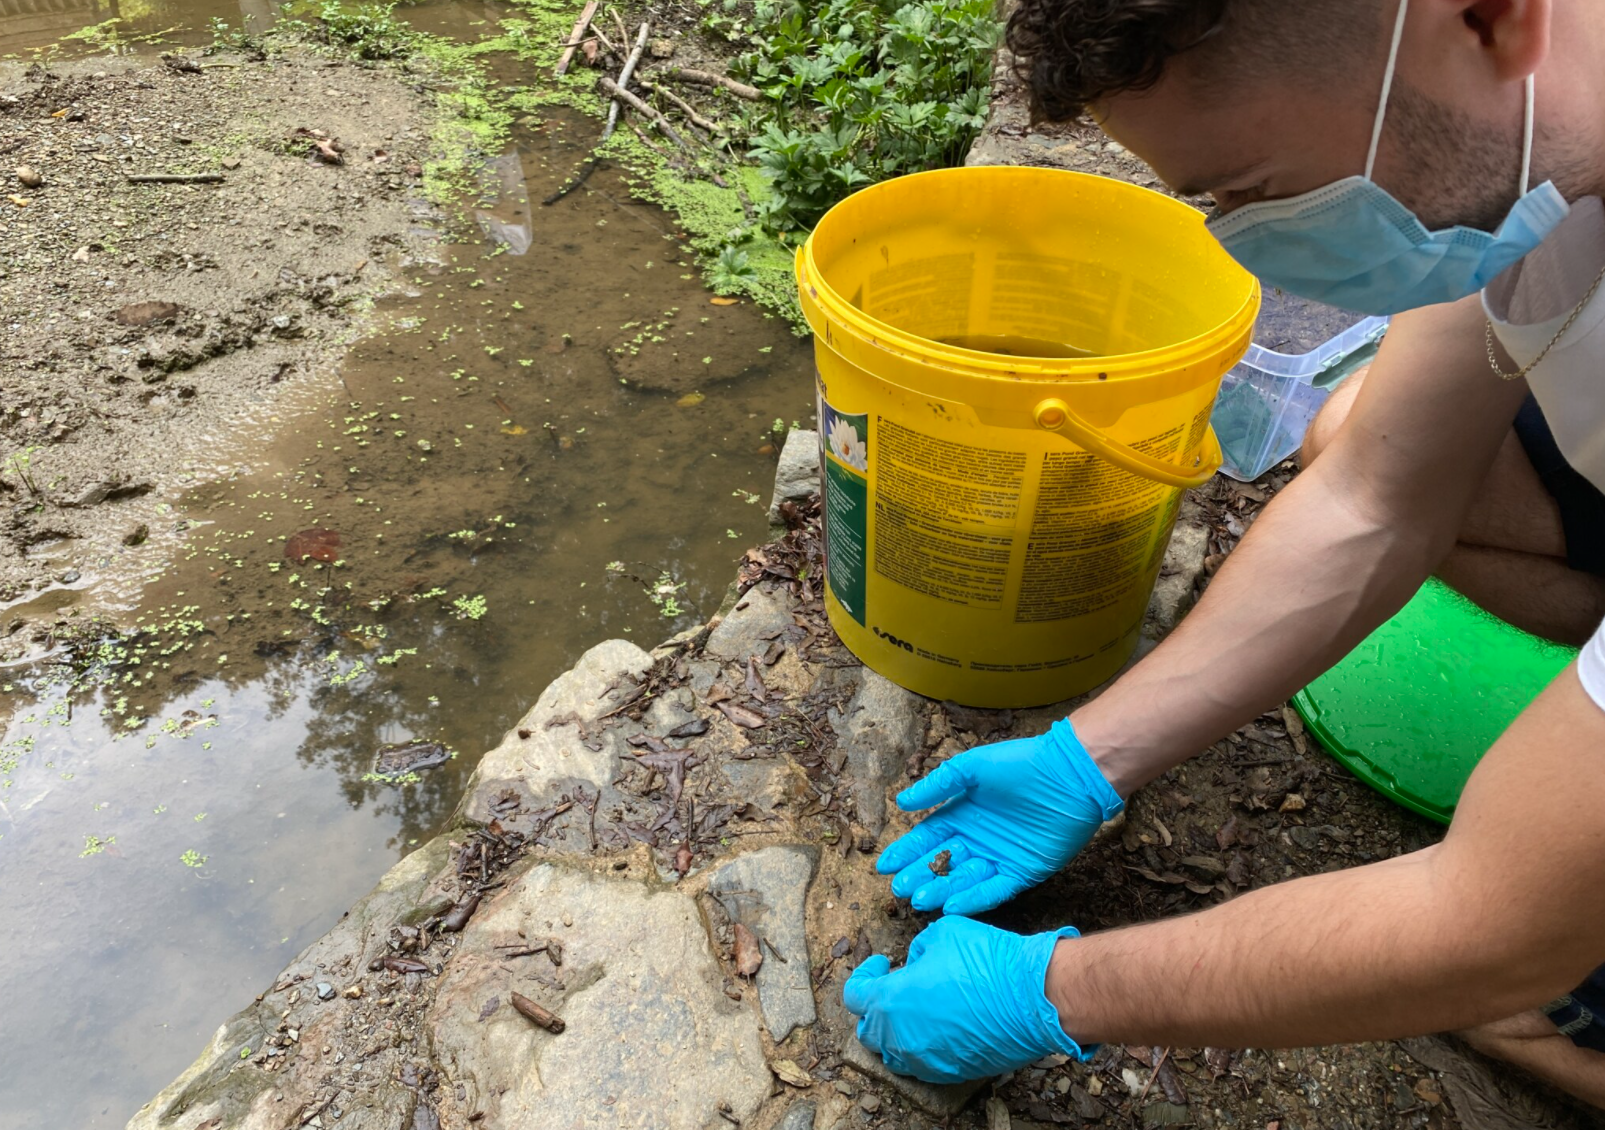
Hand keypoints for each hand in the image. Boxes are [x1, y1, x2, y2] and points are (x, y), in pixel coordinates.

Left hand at [843, 917, 1089, 1083]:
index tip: (882, 963)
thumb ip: (918, 950)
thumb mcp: (942, 934)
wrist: (1032, 997)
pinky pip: (924, 1064)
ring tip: (913, 1009)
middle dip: (874, 1007)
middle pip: (868, 1031)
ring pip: (894, 1054)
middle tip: (892, 987)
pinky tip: (938, 1025)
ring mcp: (927, 1060)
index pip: (855, 996)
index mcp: (890, 1002)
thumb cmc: (987, 961)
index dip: (864, 975)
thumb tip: (916, 963)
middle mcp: (902, 1038)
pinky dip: (921, 1046)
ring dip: (895, 1031)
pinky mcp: (952, 1072)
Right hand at [876, 719, 1123, 915]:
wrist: (1069, 775)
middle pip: (942, 863)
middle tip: (900, 890)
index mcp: (963, 814)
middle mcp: (977, 839)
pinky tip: (952, 906)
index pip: (928, 837)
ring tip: (920, 900)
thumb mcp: (971, 768)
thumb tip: (902, 803)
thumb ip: (938, 786)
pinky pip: (994, 890)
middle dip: (920, 876)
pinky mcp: (1023, 872)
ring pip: (963, 879)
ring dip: (942, 890)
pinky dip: (974, 898)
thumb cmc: (1019, 764)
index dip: (906, 851)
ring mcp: (999, 858)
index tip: (884, 866)